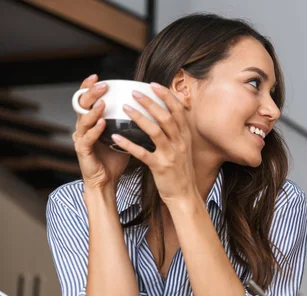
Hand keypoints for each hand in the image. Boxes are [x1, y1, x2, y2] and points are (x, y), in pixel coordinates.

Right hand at [72, 74, 129, 188]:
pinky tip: (103, 123)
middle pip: (82, 106)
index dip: (89, 88)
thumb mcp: (123, 136)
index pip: (88, 100)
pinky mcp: (83, 152)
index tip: (97, 77)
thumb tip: (149, 108)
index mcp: (92, 122)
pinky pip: (87, 139)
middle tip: (101, 85)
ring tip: (102, 102)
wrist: (106, 181)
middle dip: (91, 93)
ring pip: (83, 120)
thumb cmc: (115, 159)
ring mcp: (81, 139)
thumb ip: (128, 122)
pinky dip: (95, 130)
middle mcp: (83, 128)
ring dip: (93, 110)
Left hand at [111, 83, 196, 203]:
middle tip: (135, 92)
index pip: (178, 111)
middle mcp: (180, 144)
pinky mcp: (160, 167)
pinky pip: (142, 152)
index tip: (154, 85)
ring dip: (139, 118)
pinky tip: (115, 136)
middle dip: (150, 102)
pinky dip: (128, 143)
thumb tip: (166, 115)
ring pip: (155, 131)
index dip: (167, 96)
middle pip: (166, 117)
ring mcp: (171, 155)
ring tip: (124, 108)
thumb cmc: (181, 172)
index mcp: (185, 137)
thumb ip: (176, 132)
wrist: (184, 195)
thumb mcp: (183, 149)